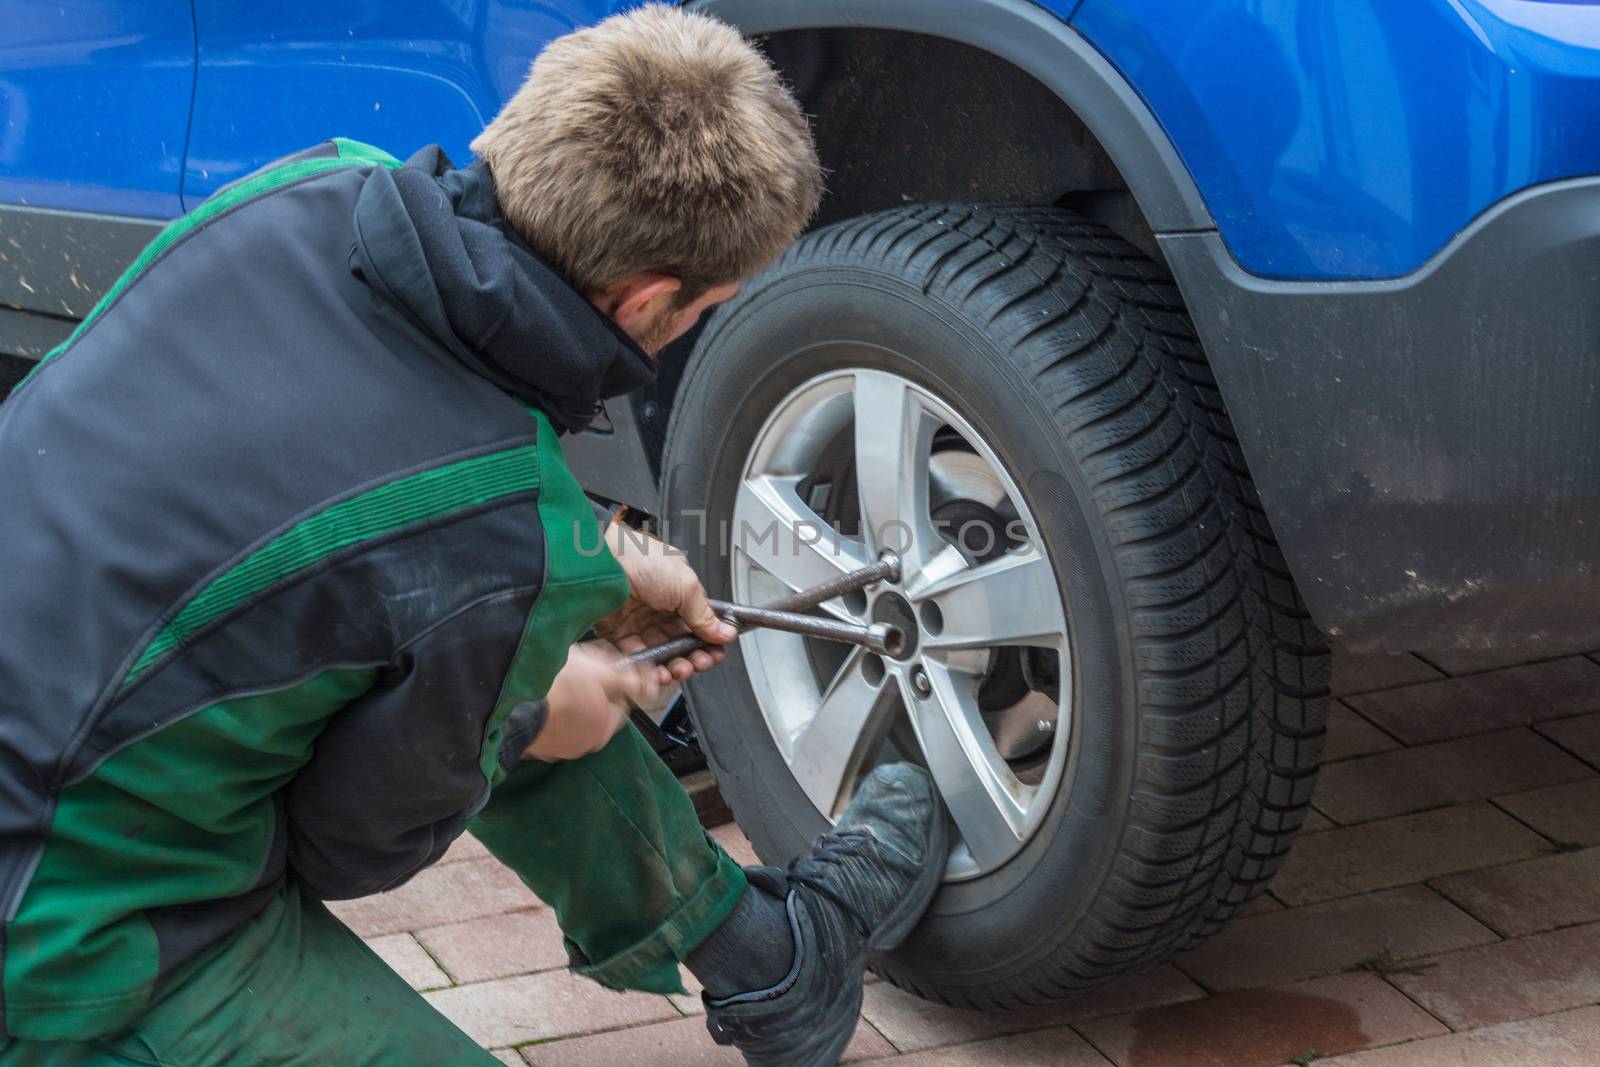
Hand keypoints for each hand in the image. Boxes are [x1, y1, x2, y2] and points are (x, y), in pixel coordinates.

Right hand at [524, 641, 659, 761]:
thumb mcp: (603, 673)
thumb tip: (650, 686)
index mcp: (602, 730)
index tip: (603, 668)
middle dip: (589, 691)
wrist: (509, 698)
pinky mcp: (529, 744)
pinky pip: (543, 723)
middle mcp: (580, 745)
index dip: (614, 682)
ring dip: (565, 701)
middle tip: (576, 670)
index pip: (619, 705)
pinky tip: (537, 694)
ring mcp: (552, 748)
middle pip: (593, 713)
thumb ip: (630, 681)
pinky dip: (544, 710)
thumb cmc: (556, 684)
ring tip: (554, 680)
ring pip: (568, 719)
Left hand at [594, 524, 735, 683]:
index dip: (709, 639)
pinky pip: (638, 654)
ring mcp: (639, 619)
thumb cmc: (640, 559)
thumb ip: (705, 614)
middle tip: (701, 662)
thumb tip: (725, 632)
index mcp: (678, 590)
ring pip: (662, 650)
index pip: (699, 621)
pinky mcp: (619, 632)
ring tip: (680, 669)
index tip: (716, 652)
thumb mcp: (685, 585)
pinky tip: (659, 670)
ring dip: (675, 664)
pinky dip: (650, 666)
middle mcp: (659, 605)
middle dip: (695, 655)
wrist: (602, 563)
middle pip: (682, 639)